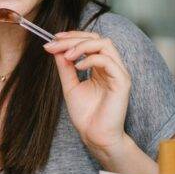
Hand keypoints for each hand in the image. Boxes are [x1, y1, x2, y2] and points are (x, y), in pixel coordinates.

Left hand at [45, 30, 131, 161]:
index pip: (90, 41)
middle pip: (97, 38)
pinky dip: (90, 60)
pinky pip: (108, 61)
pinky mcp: (122, 81)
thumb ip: (65, 67)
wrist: (95, 136)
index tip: (52, 40)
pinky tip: (77, 66)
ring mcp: (118, 73)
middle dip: (74, 38)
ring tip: (67, 55)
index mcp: (101, 67)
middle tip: (55, 43)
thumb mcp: (70, 86)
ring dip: (82, 45)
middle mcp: (112, 67)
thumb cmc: (86, 115)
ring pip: (104, 44)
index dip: (72, 37)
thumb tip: (57, 49)